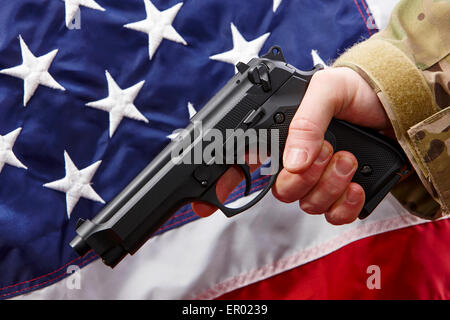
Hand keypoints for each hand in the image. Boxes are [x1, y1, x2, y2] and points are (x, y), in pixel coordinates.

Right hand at [192, 67, 391, 224]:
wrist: (398, 104)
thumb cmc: (358, 90)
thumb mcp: (327, 89)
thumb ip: (306, 120)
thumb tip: (292, 163)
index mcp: (281, 136)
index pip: (243, 164)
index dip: (223, 185)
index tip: (210, 201)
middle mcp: (295, 162)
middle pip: (280, 192)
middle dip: (305, 176)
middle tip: (326, 149)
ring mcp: (318, 181)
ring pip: (307, 205)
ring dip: (330, 184)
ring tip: (348, 157)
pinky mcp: (341, 195)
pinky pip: (333, 217)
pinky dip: (345, 205)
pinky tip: (355, 184)